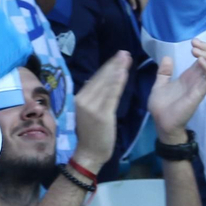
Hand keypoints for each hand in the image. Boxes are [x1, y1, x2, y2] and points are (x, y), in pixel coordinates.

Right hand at [73, 52, 130, 173]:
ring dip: (117, 70)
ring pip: (106, 84)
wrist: (89, 153)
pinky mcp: (101, 114)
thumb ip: (93, 97)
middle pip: (100, 78)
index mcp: (79, 98)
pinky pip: (111, 96)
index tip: (117, 56)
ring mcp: (91, 107)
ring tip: (126, 59)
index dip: (107, 66)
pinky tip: (123, 74)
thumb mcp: (88, 112)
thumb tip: (97, 81)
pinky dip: (117, 84)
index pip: (95, 78)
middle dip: (113, 64)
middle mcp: (82, 99)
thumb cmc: (91, 134)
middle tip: (125, 52)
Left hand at [148, 39, 205, 142]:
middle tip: (195, 42)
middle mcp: (197, 80)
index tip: (193, 41)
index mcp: (189, 77)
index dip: (202, 49)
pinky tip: (200, 60)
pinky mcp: (199, 93)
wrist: (161, 122)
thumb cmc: (161, 106)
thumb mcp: (160, 84)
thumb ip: (164, 72)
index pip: (202, 60)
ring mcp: (199, 87)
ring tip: (196, 50)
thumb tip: (167, 57)